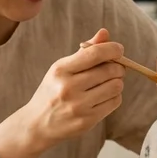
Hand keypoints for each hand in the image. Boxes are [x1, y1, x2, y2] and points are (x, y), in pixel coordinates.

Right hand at [20, 28, 125, 149]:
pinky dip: (114, 96)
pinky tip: (103, 96)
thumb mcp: (62, 68)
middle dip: (117, 67)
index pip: (95, 53)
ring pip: (116, 86)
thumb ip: (85, 51)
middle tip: (113, 68)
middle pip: (110, 70)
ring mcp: (78, 106)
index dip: (113, 49)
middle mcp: (68, 88)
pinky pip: (115, 102)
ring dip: (117, 82)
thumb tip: (105, 33)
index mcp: (61, 70)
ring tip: (107, 83)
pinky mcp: (87, 121)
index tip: (119, 49)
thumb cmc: (52, 91)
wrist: (38, 124)